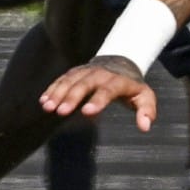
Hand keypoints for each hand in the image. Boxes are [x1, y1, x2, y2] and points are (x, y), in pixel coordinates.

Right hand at [39, 56, 157, 131]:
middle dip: (72, 97)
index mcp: (118, 81)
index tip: (87, 112)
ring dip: (58, 92)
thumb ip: (146, 110)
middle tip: (60, 111)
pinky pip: (62, 79)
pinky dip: (53, 88)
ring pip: (71, 79)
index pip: (108, 90)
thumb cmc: (131, 86)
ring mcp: (86, 71)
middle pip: (85, 83)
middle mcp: (100, 74)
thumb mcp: (145, 96)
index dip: (98, 100)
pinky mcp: (75, 72)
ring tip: (47, 107)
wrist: (121, 62)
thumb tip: (145, 127)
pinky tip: (43, 100)